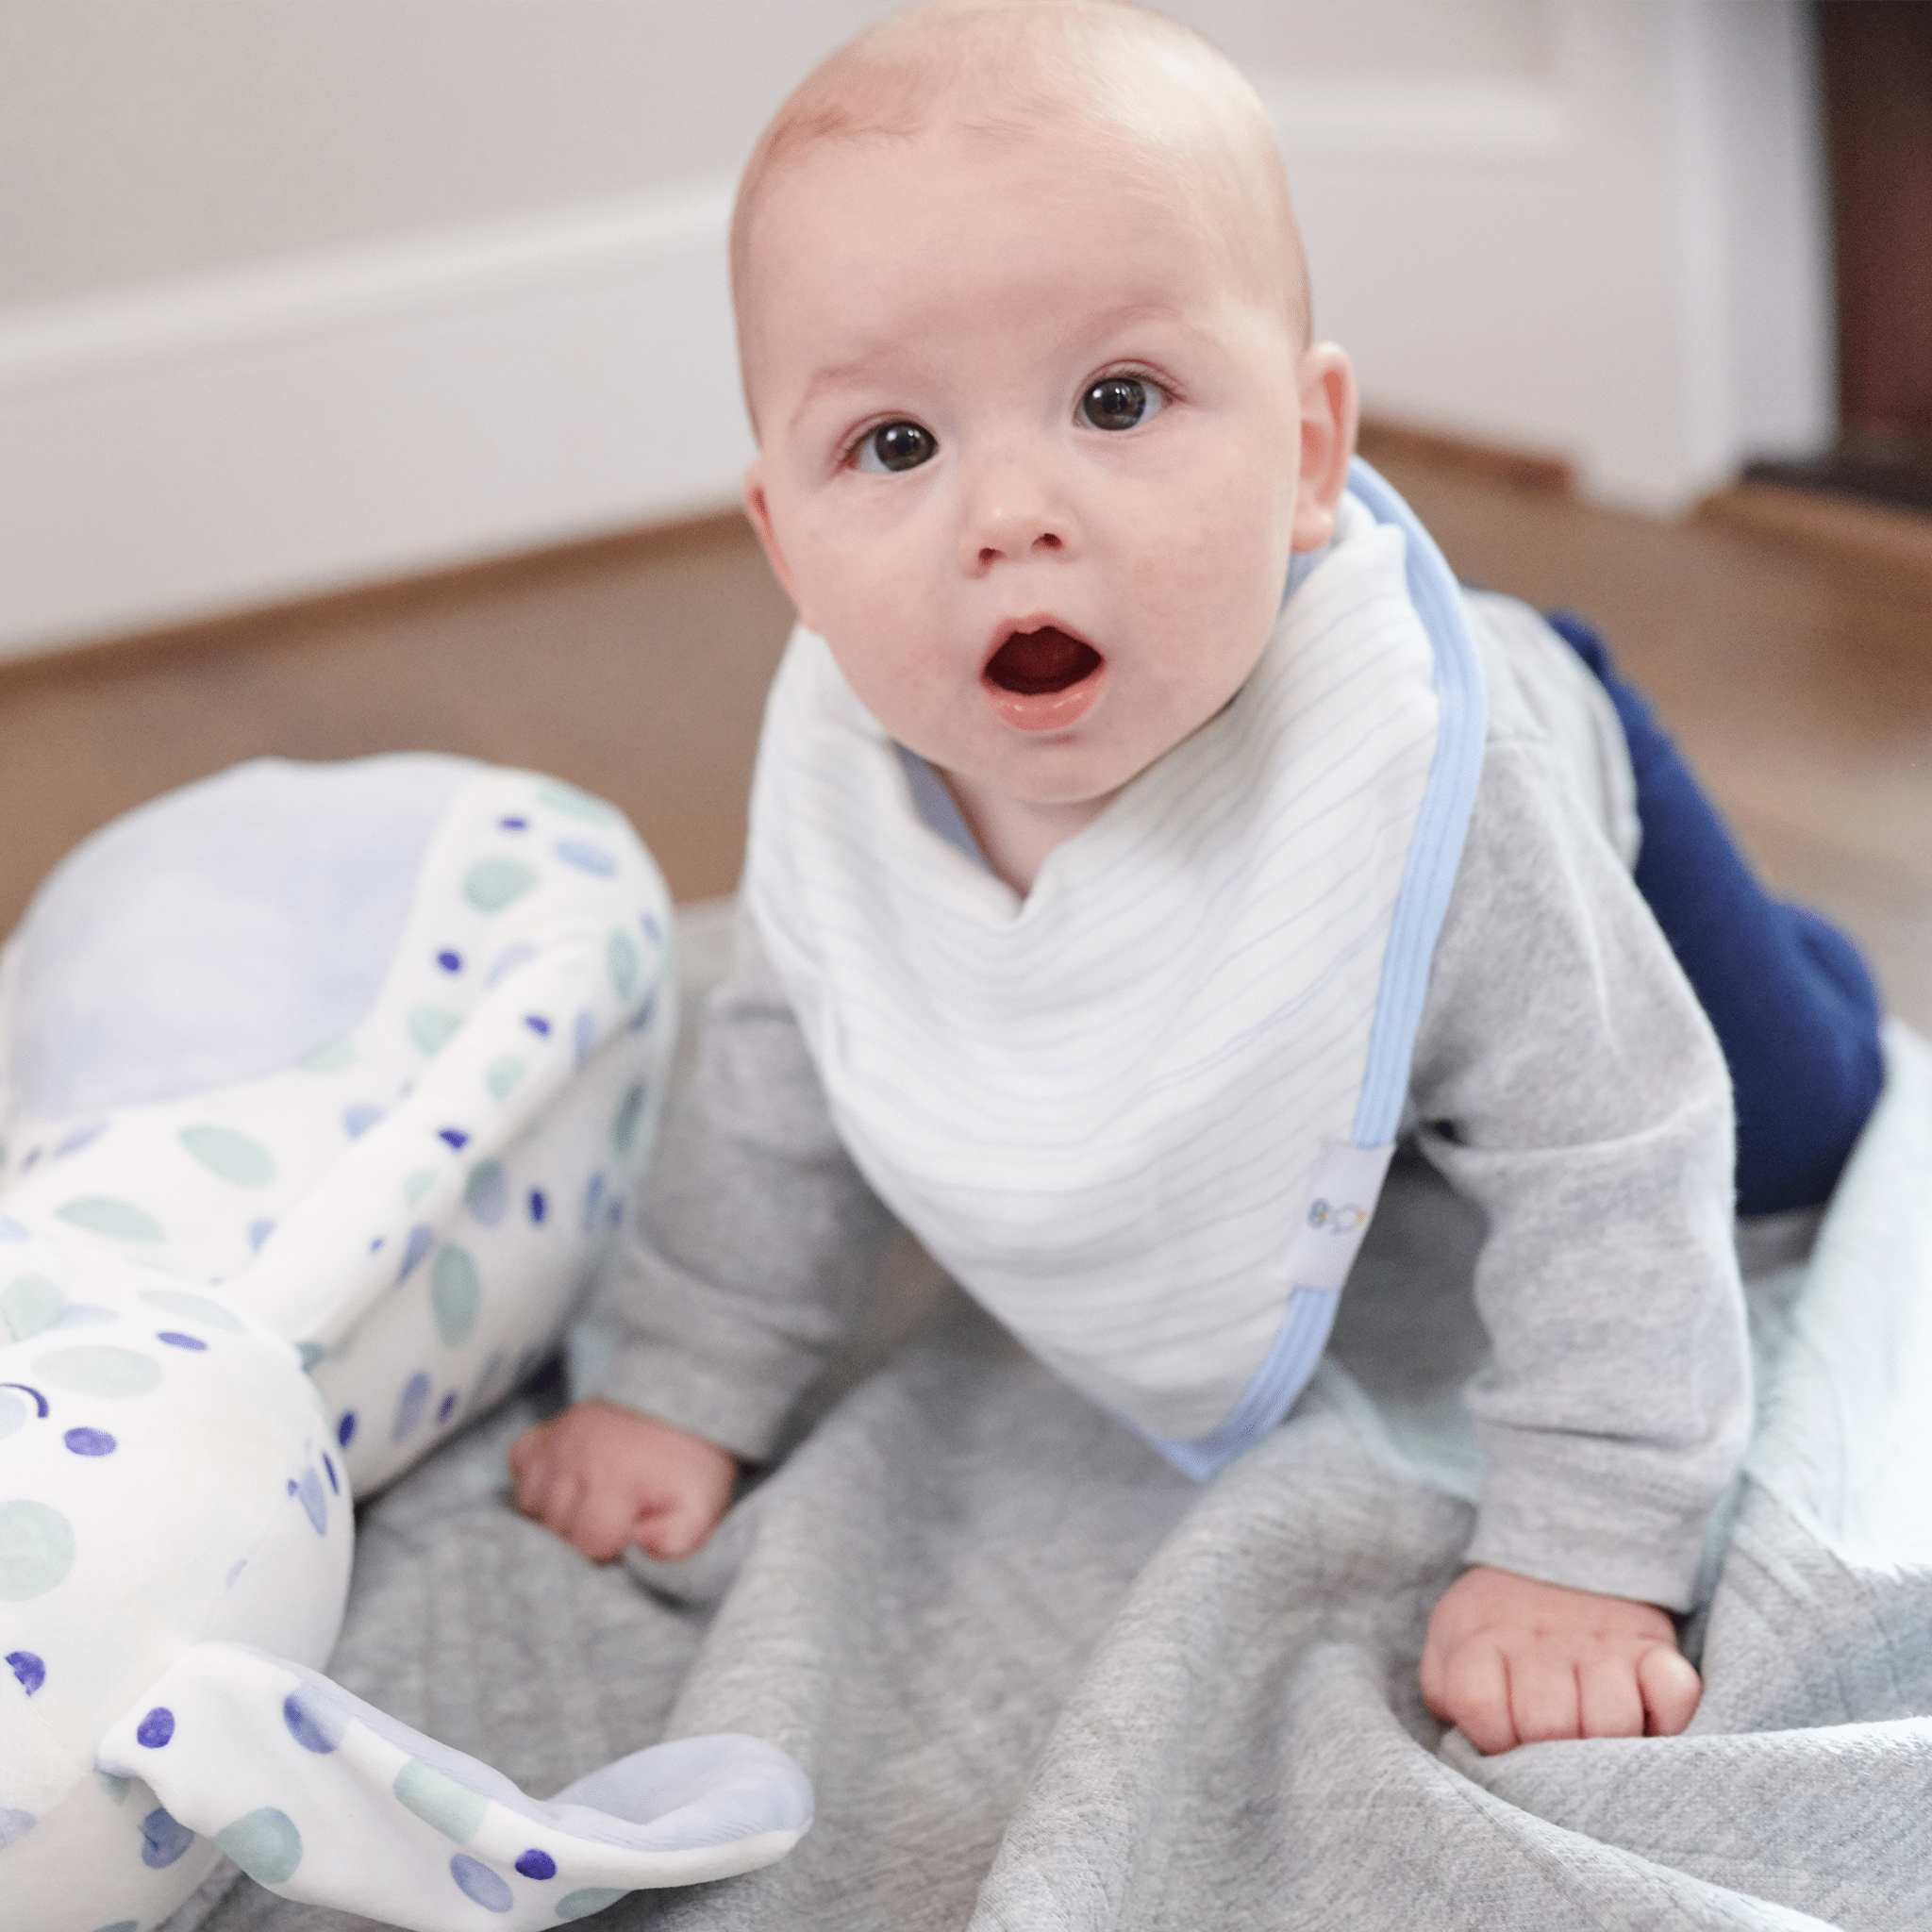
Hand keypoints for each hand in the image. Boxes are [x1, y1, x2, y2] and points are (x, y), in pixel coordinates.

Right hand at [508, 1400, 737, 1561]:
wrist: (678, 1410)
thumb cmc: (686, 1468)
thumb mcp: (699, 1506)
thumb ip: (677, 1539)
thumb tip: (641, 1547)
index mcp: (617, 1477)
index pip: (588, 1542)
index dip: (610, 1545)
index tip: (628, 1529)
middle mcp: (578, 1455)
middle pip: (555, 1527)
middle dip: (582, 1530)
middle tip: (612, 1513)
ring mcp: (557, 1440)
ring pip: (530, 1503)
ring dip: (556, 1510)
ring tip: (590, 1499)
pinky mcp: (543, 1431)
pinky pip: (518, 1467)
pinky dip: (535, 1480)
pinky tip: (567, 1480)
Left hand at [1419, 1563, 1701, 1753]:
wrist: (1557, 1552)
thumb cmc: (1498, 1622)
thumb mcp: (1451, 1643)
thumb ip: (1448, 1691)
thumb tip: (1468, 1739)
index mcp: (1483, 1637)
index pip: (1482, 1708)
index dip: (1492, 1739)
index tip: (1502, 1737)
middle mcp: (1543, 1639)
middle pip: (1550, 1726)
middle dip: (1549, 1752)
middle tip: (1551, 1744)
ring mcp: (1602, 1642)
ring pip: (1613, 1723)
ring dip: (1606, 1746)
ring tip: (1592, 1736)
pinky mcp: (1653, 1646)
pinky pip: (1676, 1695)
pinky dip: (1669, 1720)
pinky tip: (1643, 1718)